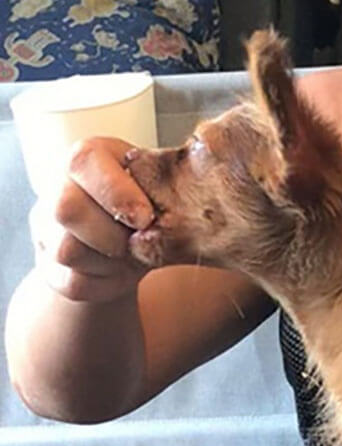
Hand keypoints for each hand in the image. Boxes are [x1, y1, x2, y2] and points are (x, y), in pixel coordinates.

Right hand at [30, 136, 153, 303]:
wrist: (130, 249)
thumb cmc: (149, 211)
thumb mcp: (160, 192)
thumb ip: (169, 189)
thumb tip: (189, 199)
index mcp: (89, 161)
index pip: (83, 162)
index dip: (116, 192)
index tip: (146, 217)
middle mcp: (58, 189)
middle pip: (66, 209)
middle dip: (113, 234)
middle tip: (139, 243)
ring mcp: (48, 229)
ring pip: (67, 250)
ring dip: (111, 261)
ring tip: (131, 256)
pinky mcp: (52, 267)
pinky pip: (73, 282)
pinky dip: (106, 284)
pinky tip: (119, 272)